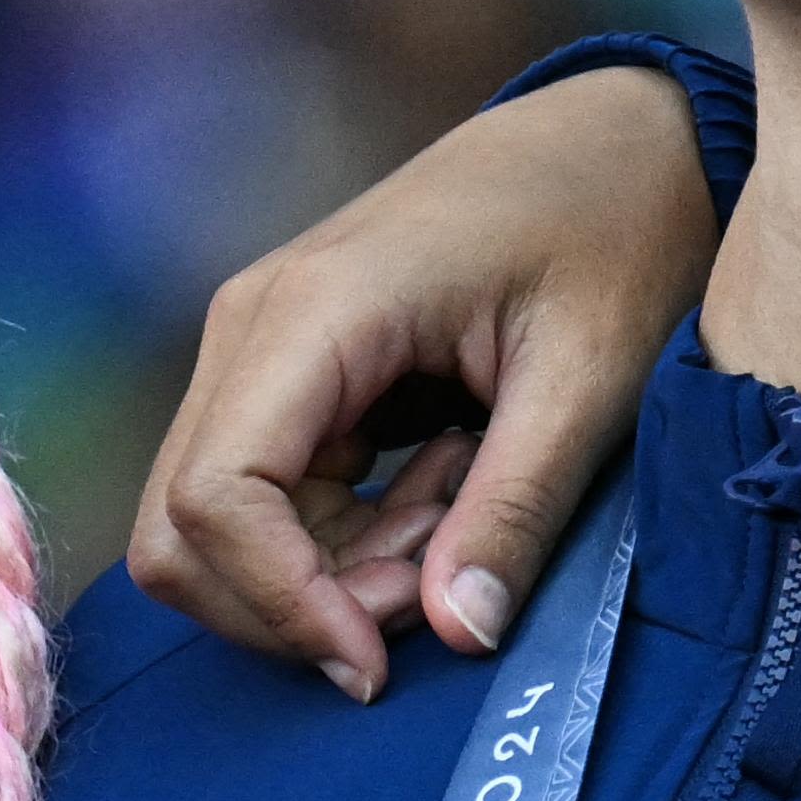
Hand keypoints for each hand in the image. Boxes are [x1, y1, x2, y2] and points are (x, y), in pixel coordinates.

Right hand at [129, 67, 714, 696]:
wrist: (617, 139)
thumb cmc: (613, 231)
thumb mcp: (590, 379)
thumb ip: (517, 509)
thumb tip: (458, 634)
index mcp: (316, 312)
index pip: (217, 497)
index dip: (281, 603)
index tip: (380, 661)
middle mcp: (254, 325)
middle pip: (183, 527)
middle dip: (297, 600)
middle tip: (435, 587)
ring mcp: (259, 348)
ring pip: (219, 526)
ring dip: (333, 568)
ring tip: (465, 512)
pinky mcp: (287, 374)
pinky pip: (269, 500)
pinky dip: (349, 535)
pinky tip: (450, 484)